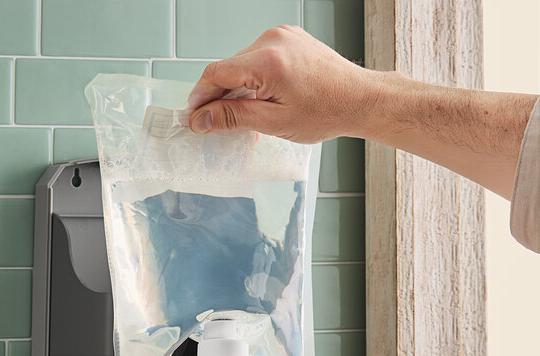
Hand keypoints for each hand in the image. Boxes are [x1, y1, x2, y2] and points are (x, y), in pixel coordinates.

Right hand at [188, 25, 380, 142]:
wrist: (359, 99)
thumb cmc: (325, 112)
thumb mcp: (273, 122)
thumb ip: (233, 117)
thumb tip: (202, 119)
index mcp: (267, 61)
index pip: (216, 73)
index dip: (200, 96)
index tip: (193, 115)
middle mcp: (272, 40)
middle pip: (228, 67)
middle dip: (218, 94)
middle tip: (215, 121)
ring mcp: (282, 36)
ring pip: (242, 62)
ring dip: (236, 86)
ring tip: (245, 111)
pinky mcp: (289, 38)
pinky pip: (258, 57)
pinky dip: (253, 76)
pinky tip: (260, 96)